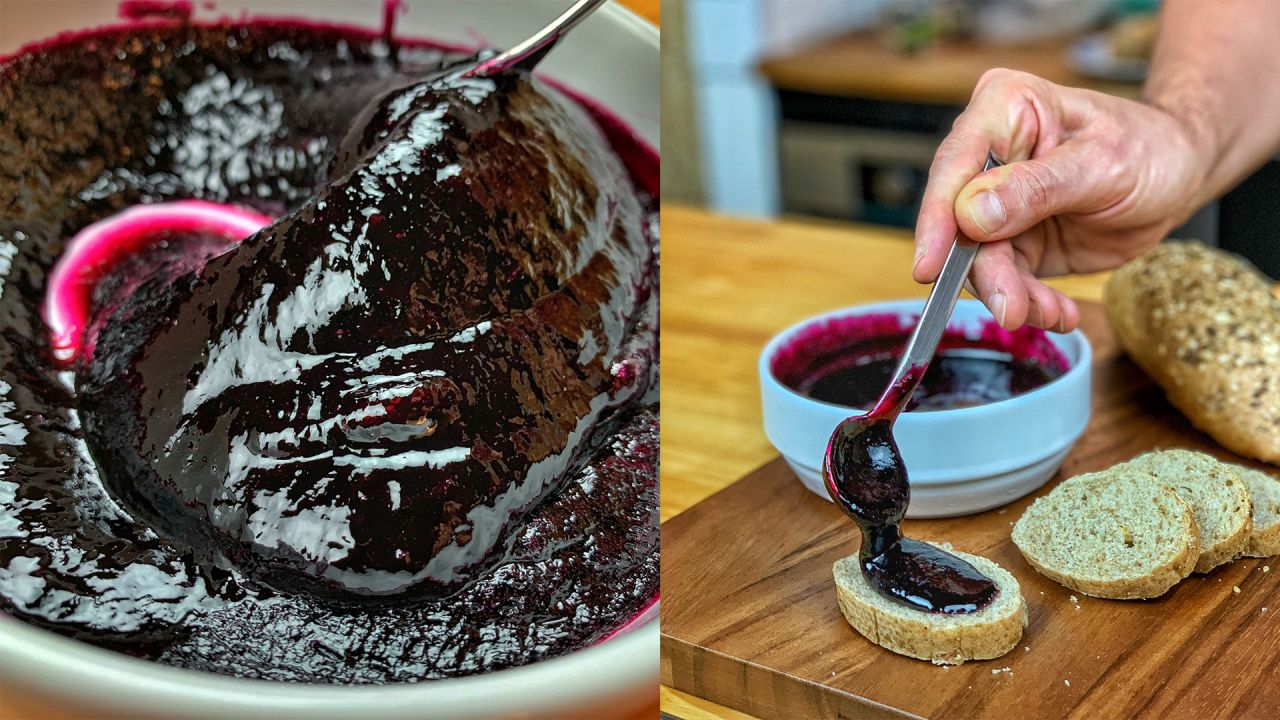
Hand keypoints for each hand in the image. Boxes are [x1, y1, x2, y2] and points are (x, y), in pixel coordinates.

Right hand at [913, 68, 1206, 331]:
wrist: (1179, 173)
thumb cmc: (1148, 146)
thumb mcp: (1102, 164)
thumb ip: (1036, 188)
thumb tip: (970, 214)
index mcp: (1004, 109)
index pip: (956, 166)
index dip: (937, 219)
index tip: (930, 267)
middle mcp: (989, 155)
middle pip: (959, 223)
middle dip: (986, 273)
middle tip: (1013, 309)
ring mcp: (996, 202)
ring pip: (980, 260)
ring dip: (1012, 295)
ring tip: (1051, 313)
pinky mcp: (1011, 240)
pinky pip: (1006, 280)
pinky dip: (1031, 303)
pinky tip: (1059, 312)